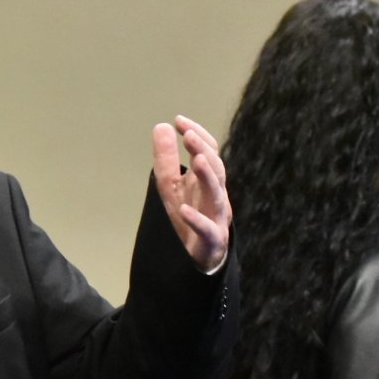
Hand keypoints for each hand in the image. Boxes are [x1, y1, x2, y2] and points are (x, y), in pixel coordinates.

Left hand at [153, 116, 230, 271]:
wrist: (200, 258)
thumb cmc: (188, 217)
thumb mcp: (171, 186)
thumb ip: (166, 159)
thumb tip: (162, 126)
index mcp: (207, 181)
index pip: (208, 152)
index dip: (197, 135)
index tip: (179, 120)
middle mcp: (215, 195)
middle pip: (216, 169)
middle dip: (203, 151)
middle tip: (189, 134)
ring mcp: (216, 218)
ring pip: (217, 195)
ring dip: (208, 177)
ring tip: (196, 161)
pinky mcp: (212, 241)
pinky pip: (208, 230)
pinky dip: (197, 220)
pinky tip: (184, 210)